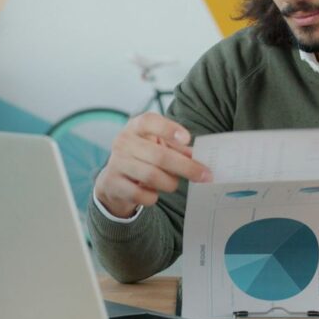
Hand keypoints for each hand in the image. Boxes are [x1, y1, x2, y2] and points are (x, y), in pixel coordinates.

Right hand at [95, 112, 211, 217]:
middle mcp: (123, 142)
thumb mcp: (158, 146)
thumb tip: (199, 157)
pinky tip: (154, 193)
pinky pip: (140, 194)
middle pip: (159, 155)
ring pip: (151, 176)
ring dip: (170, 183)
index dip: (169, 129)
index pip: (149, 121)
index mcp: (136, 127)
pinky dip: (153, 196)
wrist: (114, 179)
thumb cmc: (142, 157)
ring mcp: (116, 163)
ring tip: (173, 184)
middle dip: (186, 167)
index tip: (187, 138)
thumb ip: (178, 149)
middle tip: (204, 175)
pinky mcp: (113, 183)